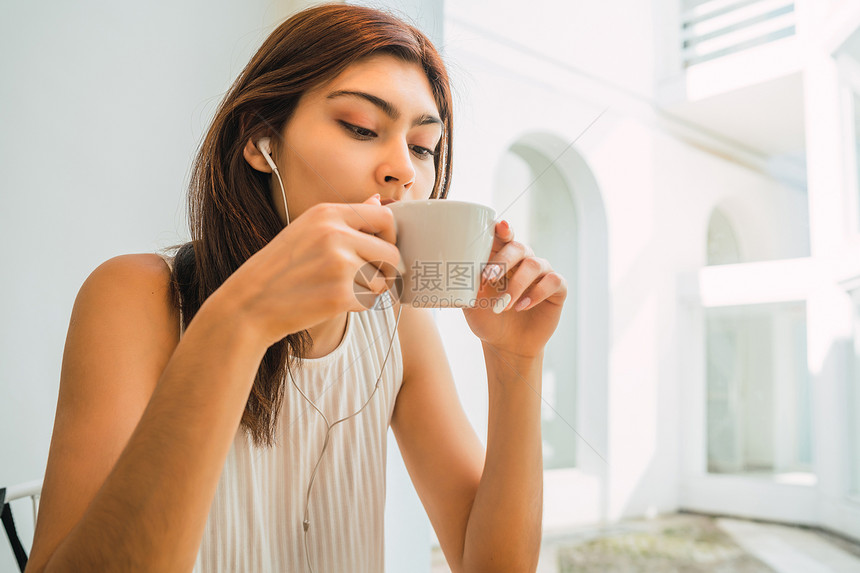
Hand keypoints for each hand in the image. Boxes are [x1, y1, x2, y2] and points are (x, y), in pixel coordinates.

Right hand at [210, 194, 399, 347]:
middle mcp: (335, 235)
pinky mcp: (340, 295)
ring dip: (370, 290)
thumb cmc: (281, 268)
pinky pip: (369, 301)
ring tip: (341, 289)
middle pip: (391, 254)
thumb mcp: (308, 230)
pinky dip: (357, 305)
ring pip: (382, 280)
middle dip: (385, 270)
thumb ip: (346, 218)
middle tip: (368, 278)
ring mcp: (339, 265)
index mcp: (327, 214)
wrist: (250, 303)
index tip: (380, 250)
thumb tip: (378, 202)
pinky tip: (333, 301)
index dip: (390, 237)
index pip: (385, 218)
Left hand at [462, 220, 566, 357]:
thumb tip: (458, 268)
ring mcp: (542, 274)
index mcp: (502, 259)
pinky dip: (536, 293)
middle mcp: (524, 261)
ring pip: (534, 265)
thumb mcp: (471, 302)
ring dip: (516, 284)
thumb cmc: (488, 318)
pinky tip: (522, 306)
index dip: (503, 230)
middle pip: (519, 247)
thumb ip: (466, 283)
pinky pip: (552, 281)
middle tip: (489, 278)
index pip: (504, 237)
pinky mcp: (557, 289)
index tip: (500, 228)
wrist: (506, 345)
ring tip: (504, 304)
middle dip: (503, 261)